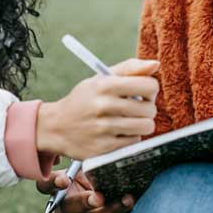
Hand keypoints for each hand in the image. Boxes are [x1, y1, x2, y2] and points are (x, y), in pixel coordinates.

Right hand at [36, 169, 133, 212]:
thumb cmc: (97, 182)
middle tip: (99, 197)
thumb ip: (92, 166)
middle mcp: (63, 209)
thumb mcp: (92, 171)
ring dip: (108, 212)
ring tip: (126, 200)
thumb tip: (105, 156)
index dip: (51, 183)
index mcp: (59, 189)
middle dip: (84, 202)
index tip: (65, 180)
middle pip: (67, 208)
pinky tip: (128, 207)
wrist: (112, 207)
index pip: (45, 186)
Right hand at [37, 59, 158, 159]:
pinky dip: (130, 138)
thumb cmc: (85, 99)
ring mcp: (103, 129)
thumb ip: (130, 68)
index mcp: (105, 85)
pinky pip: (134, 142)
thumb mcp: (101, 78)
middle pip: (150, 109)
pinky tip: (119, 132)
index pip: (148, 86)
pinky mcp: (104, 148)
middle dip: (147, 108)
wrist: (56, 127)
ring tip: (130, 121)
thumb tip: (155, 64)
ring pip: (145, 127)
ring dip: (142, 124)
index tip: (143, 92)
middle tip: (136, 108)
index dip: (150, 89)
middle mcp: (103, 106)